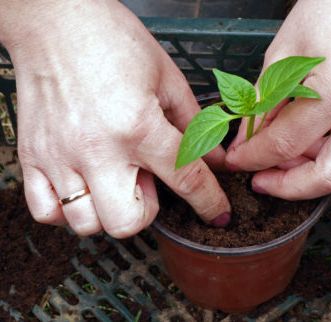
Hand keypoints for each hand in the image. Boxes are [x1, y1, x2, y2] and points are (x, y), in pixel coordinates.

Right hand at [1, 1, 229, 236]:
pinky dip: (68, 212)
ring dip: (108, 212)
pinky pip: (45, 212)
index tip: (217, 215)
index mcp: (137, 125)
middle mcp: (96, 149)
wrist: (54, 19)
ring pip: (86, 224)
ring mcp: (58, 157)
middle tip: (145, 182)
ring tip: (112, 180)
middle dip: (146, 212)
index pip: (184, 179)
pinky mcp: (31, 156)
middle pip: (127, 222)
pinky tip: (81, 187)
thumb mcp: (166, 78)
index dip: (209, 203)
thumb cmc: (112, 39)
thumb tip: (213, 159)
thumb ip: (194, 124)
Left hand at [226, 0, 330, 198]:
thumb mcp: (281, 56)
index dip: (253, 158)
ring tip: (281, 164)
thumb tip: (243, 144)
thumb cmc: (327, 10)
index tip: (236, 162)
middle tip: (260, 181)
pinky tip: (308, 151)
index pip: (285, 144)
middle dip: (287, 188)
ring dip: (311, 180)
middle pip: (328, 177)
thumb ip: (260, 107)